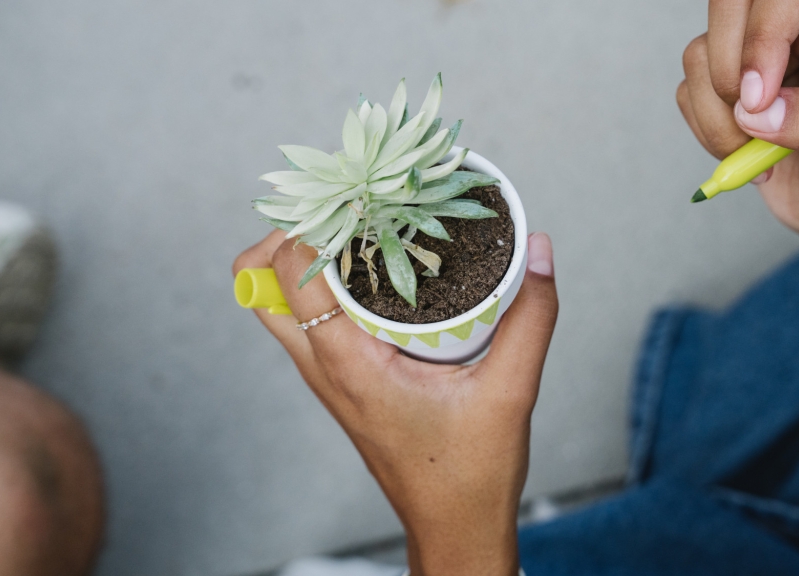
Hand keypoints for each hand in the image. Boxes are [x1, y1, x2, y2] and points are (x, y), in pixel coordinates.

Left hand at [233, 231, 558, 575]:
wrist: (454, 527)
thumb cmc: (472, 473)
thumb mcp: (511, 390)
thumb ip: (530, 316)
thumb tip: (539, 249)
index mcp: (349, 364)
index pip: (292, 272)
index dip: (313, 220)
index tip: (358, 192)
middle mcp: (323, 368)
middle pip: (259, 283)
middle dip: (287, 232)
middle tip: (343, 206)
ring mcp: (325, 378)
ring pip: (277, 302)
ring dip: (300, 257)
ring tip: (357, 228)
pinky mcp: (339, 383)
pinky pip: (305, 320)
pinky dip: (320, 284)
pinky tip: (373, 270)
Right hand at [678, 0, 798, 251]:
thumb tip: (765, 111)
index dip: (765, 36)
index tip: (760, 100)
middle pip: (733, 3)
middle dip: (728, 68)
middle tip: (751, 120)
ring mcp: (759, 57)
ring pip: (701, 52)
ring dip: (717, 113)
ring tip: (756, 151)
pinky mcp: (727, 89)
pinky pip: (689, 91)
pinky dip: (707, 131)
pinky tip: (744, 154)